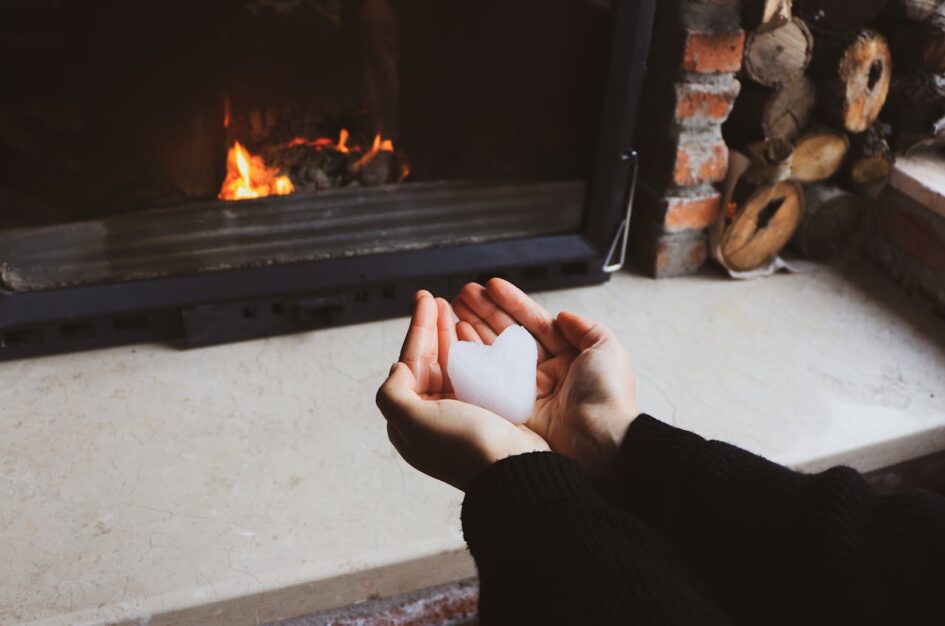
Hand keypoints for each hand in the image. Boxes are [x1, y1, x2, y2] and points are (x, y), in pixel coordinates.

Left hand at [377, 290, 549, 490]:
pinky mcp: (490, 411)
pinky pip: (477, 372)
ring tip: (456, 309)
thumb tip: (396, 368)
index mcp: (412, 420)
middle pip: (430, 361)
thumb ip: (393, 394)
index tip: (425, 299)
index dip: (418, 329)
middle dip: (433, 328)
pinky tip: (477, 334)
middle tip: (437, 298)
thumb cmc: (464, 448)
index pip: (410, 363)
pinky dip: (475, 350)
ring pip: (453, 363)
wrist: (514, 470)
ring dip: (452, 335)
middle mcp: (434, 416)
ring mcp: (463, 413)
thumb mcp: (413, 421)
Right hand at [452, 279, 638, 481]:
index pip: (535, 322)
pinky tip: (457, 335)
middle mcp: (545, 372)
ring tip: (454, 307)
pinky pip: (487, 378)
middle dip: (486, 311)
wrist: (600, 440)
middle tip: (465, 292)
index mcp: (568, 357)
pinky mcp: (511, 408)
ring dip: (474, 327)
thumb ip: (585, 328)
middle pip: (510, 334)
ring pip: (495, 352)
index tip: (491, 285)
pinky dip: (471, 357)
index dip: (513, 303)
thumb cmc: (608, 395)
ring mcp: (526, 390)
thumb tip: (563, 315)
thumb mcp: (607, 349)